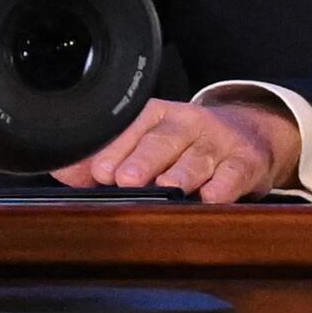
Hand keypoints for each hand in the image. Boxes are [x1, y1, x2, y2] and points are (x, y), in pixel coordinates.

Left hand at [59, 95, 298, 203]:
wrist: (249, 137)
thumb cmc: (187, 146)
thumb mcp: (148, 144)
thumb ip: (106, 160)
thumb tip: (62, 170)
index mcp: (157, 115)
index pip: (134, 126)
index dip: (116, 149)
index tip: (99, 171)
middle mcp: (188, 123)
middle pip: (164, 139)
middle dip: (144, 159)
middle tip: (126, 180)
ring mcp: (218, 141)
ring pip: (198, 157)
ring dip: (181, 174)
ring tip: (167, 189)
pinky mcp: (245, 162)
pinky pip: (233, 174)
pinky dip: (222, 187)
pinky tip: (210, 197)